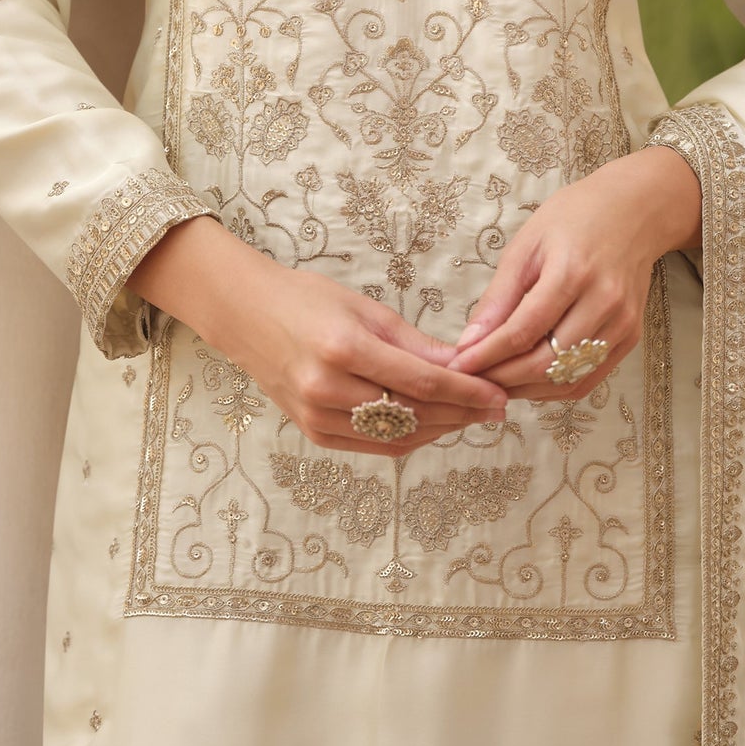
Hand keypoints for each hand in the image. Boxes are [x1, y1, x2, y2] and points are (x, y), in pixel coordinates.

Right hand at [128, 218, 511, 456]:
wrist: (245, 315)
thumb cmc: (306, 299)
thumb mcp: (365, 308)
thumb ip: (414, 343)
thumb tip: (464, 365)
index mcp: (344, 348)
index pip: (422, 382)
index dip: (467, 392)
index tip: (499, 394)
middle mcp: (328, 389)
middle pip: (413, 414)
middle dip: (462, 414)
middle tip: (496, 408)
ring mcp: (317, 416)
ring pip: (396, 437)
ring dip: (441, 429)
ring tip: (472, 416)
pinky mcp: (313, 432)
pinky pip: (373, 445)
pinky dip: (409, 438)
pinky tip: (434, 425)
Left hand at [448, 146, 702, 402]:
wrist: (634, 211)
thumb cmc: (575, 218)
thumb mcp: (527, 245)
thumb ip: (499, 296)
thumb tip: (470, 341)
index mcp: (573, 273)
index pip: (523, 331)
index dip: (486, 356)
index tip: (458, 365)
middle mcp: (603, 303)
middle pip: (545, 363)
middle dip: (502, 378)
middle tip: (472, 378)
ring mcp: (622, 324)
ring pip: (567, 379)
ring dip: (525, 389)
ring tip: (495, 381)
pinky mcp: (630, 337)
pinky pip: (588, 379)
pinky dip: (554, 388)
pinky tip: (529, 381)